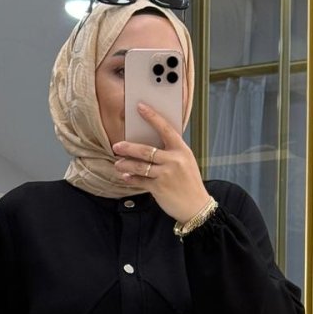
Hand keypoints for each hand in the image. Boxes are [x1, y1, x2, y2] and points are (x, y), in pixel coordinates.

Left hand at [112, 104, 211, 224]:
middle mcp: (174, 160)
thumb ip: (171, 153)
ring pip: (139, 166)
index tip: (140, 107)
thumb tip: (150, 144)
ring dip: (125, 164)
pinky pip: (140, 180)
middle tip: (116, 146)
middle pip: (145, 150)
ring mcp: (166, 174)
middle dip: (128, 148)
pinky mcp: (159, 188)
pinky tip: (125, 176)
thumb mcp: (185, 162)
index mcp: (182, 150)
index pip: (165, 129)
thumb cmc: (189, 183)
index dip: (152, 117)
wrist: (196, 206)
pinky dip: (130, 178)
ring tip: (117, 163)